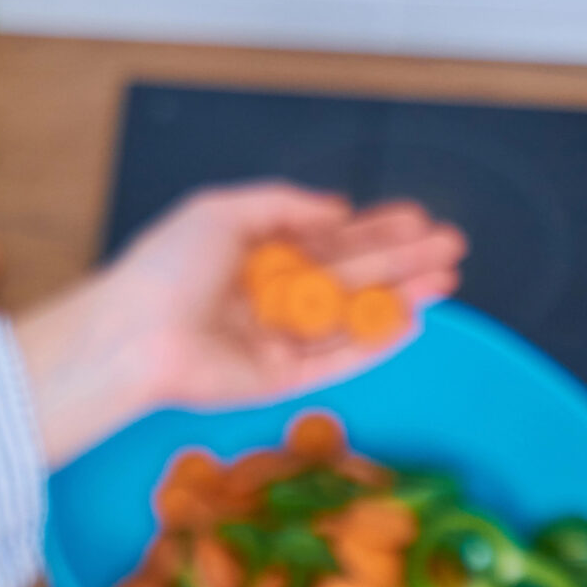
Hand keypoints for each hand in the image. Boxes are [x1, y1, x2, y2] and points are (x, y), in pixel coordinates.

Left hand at [10, 182, 465, 466]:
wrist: (134, 335)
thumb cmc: (166, 268)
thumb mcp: (221, 212)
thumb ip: (284, 205)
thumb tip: (337, 208)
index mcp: (253, 255)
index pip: (327, 240)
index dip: (374, 229)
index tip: (417, 217)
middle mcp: (269, 297)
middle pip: (350, 276)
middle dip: (401, 259)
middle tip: (452, 245)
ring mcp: (277, 340)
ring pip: (352, 317)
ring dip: (401, 297)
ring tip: (448, 277)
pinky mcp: (279, 380)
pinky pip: (337, 361)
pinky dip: (375, 343)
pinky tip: (413, 321)